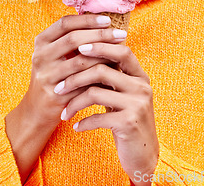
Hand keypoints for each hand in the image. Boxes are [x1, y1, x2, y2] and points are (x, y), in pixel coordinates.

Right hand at [19, 14, 126, 136]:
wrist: (38, 109)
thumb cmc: (56, 74)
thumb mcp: (57, 53)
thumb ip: (75, 39)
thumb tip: (107, 25)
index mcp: (42, 41)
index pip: (65, 23)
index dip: (87, 19)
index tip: (108, 20)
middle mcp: (40, 56)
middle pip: (73, 39)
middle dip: (100, 35)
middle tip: (121, 34)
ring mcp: (46, 76)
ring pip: (80, 61)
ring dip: (103, 55)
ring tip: (120, 51)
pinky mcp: (55, 94)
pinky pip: (82, 82)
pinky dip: (100, 75)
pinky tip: (114, 71)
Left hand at [55, 41, 158, 183]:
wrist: (144, 155)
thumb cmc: (127, 120)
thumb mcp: (122, 95)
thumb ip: (111, 77)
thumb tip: (83, 54)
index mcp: (140, 76)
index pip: (122, 51)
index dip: (100, 46)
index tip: (78, 47)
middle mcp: (141, 86)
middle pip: (102, 70)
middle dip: (75, 78)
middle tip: (59, 88)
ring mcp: (137, 104)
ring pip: (95, 93)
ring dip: (74, 103)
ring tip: (64, 112)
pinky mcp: (129, 123)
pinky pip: (97, 117)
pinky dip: (83, 122)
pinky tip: (76, 126)